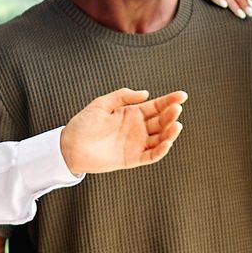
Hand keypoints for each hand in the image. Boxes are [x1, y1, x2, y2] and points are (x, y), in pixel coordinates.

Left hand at [60, 88, 186, 173]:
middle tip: (176, 109)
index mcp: (132, 113)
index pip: (156, 106)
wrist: (70, 146)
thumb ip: (123, 96)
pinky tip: (167, 142)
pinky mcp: (133, 159)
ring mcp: (137, 143)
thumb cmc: (83, 124)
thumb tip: (146, 94)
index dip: (170, 100)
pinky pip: (151, 155)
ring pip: (160, 138)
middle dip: (171, 115)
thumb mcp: (102, 103)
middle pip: (161, 121)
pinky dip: (161, 150)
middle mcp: (138, 128)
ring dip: (170, 132)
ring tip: (176, 125)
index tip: (182, 96)